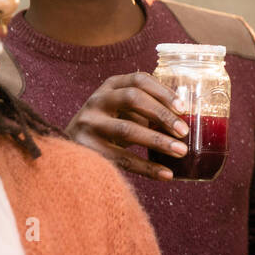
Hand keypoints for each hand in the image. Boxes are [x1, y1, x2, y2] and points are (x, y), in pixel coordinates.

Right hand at [63, 72, 189, 180]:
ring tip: (181, 152)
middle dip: (162, 115)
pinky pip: (122, 158)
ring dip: (158, 141)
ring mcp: (89, 124)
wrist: (69, 148)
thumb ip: (148, 110)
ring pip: (127, 129)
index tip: (183, 108)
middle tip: (184, 132)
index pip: (139, 80)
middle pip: (133, 98)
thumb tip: (184, 120)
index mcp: (110, 87)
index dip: (162, 92)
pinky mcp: (86, 148)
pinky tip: (166, 174)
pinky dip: (147, 168)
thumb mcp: (124, 111)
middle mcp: (97, 100)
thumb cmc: (109, 126)